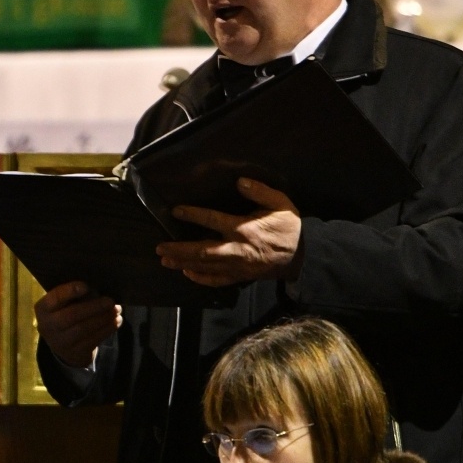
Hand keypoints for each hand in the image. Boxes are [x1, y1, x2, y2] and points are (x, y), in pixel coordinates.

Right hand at [35, 282, 119, 369]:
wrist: (62, 345)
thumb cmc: (64, 314)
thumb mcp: (63, 304)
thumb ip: (75, 296)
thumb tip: (97, 291)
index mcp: (43, 309)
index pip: (54, 298)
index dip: (69, 291)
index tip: (86, 286)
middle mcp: (47, 326)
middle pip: (72, 315)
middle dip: (93, 307)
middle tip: (110, 301)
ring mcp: (60, 342)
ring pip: (84, 328)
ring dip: (104, 318)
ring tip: (116, 310)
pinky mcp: (75, 352)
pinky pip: (93, 339)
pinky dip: (107, 329)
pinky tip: (116, 321)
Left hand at [155, 178, 302, 287]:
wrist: (304, 255)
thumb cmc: (289, 227)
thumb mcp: (280, 204)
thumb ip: (260, 192)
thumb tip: (239, 182)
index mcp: (244, 229)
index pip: (213, 220)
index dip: (193, 215)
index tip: (175, 211)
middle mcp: (237, 249)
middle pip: (202, 250)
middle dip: (179, 249)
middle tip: (159, 247)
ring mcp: (238, 265)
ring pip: (206, 266)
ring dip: (184, 263)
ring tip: (165, 260)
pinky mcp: (241, 277)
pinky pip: (218, 280)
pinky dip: (201, 278)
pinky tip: (187, 273)